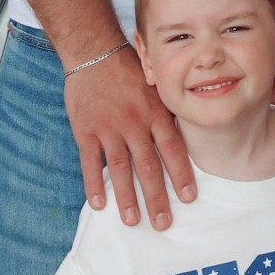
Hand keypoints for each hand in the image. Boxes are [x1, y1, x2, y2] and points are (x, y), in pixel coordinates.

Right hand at [64, 49, 193, 229]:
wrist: (94, 51)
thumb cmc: (129, 69)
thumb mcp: (155, 86)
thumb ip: (166, 112)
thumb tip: (185, 141)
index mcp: (155, 112)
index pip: (172, 148)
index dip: (181, 174)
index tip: (189, 197)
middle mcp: (134, 122)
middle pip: (147, 165)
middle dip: (156, 197)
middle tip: (163, 223)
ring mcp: (108, 127)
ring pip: (119, 168)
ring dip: (126, 197)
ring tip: (132, 221)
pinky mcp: (85, 129)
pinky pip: (90, 161)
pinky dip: (93, 184)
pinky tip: (99, 204)